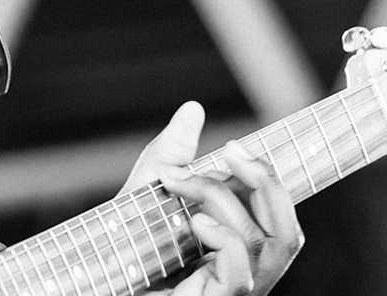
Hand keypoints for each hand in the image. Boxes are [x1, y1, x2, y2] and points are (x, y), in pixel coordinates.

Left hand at [122, 102, 303, 295]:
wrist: (97, 278)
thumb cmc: (123, 241)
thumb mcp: (148, 189)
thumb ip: (172, 151)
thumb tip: (192, 109)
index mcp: (237, 247)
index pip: (280, 217)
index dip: (269, 179)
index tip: (234, 147)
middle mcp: (243, 273)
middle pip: (289, 234)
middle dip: (266, 183)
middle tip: (229, 152)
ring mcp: (233, 292)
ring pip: (264, 246)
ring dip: (225, 201)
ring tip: (185, 185)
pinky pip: (241, 273)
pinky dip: (223, 238)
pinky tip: (195, 222)